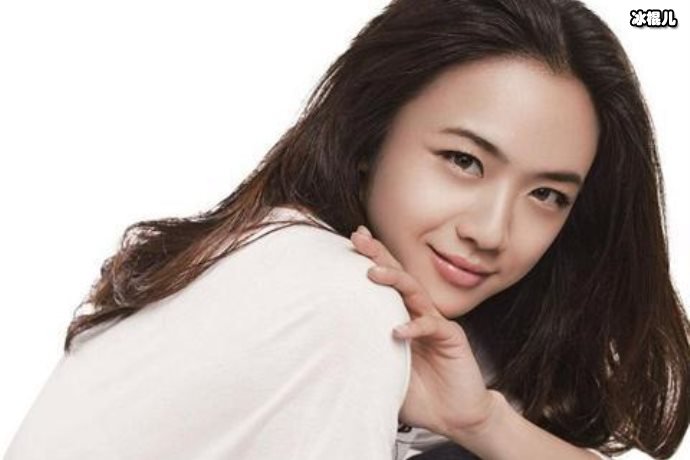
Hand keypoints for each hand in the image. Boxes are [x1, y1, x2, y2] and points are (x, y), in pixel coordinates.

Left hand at [350, 225, 501, 438]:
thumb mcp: (384, 372)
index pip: (385, 281)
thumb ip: (366, 356)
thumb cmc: (421, 393)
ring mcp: (435, 322)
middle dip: (379, 255)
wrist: (456, 416)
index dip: (372, 258)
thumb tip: (328, 350)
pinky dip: (414, 327)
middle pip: (398, 276)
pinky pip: (431, 326)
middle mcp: (418, 313)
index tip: (352, 241)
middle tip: (359, 239)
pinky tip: (398, 331)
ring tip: (372, 273)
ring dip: (394, 280)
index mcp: (402, 315)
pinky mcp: (451, 337)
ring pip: (414, 292)